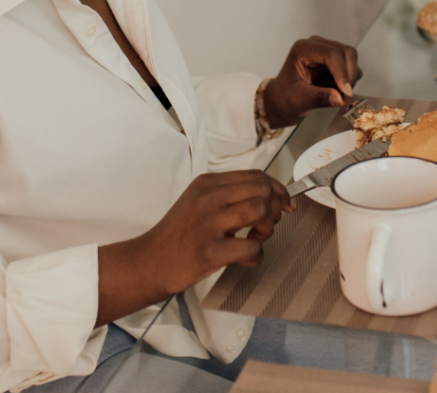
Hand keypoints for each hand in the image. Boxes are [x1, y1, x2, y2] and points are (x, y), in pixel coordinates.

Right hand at [95, 170, 292, 325]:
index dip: (278, 188)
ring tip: (256, 237)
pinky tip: (246, 258)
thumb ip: (228, 194)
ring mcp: (209, 223)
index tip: (286, 202)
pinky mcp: (210, 251)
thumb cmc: (178, 234)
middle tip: (268, 224)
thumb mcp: (198, 200)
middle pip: (262, 189)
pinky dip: (257, 255)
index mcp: (208, 183)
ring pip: (260, 210)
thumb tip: (268, 194)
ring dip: (268, 227)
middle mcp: (209, 197)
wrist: (150, 261)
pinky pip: (252, 247)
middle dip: (276, 207)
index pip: (255, 175)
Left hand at [263, 36, 362, 127]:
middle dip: (349, 75)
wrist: (282, 99)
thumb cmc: (285, 97)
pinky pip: (350, 65)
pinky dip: (350, 78)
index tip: (346, 92)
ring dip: (351, 77)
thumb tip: (339, 99)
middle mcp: (316, 45)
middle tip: (345, 95)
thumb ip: (319, 98)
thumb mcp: (298, 100)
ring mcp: (326, 49)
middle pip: (345, 52)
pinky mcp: (334, 59)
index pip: (331, 54)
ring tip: (340, 94)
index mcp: (303, 50)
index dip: (342, 73)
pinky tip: (338, 89)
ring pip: (350, 57)